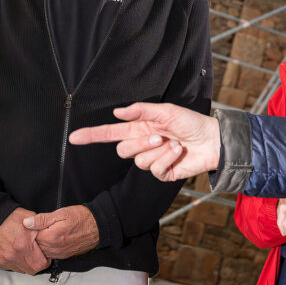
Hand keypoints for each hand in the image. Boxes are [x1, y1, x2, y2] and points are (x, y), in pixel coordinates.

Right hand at [0, 208, 49, 273]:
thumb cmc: (8, 217)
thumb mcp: (30, 218)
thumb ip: (42, 229)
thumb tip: (50, 236)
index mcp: (24, 245)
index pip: (41, 264)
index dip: (45, 261)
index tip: (45, 257)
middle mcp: (13, 255)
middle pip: (32, 270)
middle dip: (36, 264)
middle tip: (36, 256)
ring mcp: (4, 260)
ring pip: (21, 270)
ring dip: (25, 264)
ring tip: (24, 252)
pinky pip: (9, 267)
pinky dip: (14, 263)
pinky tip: (14, 252)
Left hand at [22, 205, 98, 258]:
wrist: (98, 227)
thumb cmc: (82, 218)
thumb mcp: (62, 213)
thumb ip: (42, 219)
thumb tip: (26, 222)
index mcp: (51, 237)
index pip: (30, 237)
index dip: (30, 229)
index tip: (33, 223)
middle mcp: (53, 248)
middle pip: (34, 246)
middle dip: (34, 237)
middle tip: (39, 227)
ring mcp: (59, 254)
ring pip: (41, 251)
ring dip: (41, 243)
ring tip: (46, 232)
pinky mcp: (64, 256)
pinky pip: (50, 254)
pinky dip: (48, 248)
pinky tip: (52, 239)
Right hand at [69, 102, 220, 181]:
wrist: (211, 140)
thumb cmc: (191, 122)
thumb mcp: (166, 111)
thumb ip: (141, 110)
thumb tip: (118, 111)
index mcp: (140, 128)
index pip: (110, 133)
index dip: (92, 135)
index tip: (74, 137)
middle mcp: (143, 144)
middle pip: (122, 150)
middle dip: (139, 143)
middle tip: (159, 136)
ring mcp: (152, 160)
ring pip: (138, 161)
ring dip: (158, 151)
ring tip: (173, 143)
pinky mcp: (162, 173)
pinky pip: (154, 170)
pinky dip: (167, 159)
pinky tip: (177, 152)